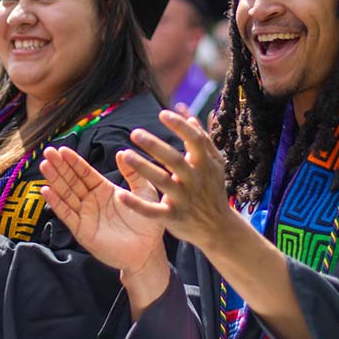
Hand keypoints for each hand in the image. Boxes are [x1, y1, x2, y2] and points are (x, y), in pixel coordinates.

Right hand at [40, 146, 165, 275]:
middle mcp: (91, 200)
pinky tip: (46, 190)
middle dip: (60, 166)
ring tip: (45, 165)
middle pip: (71, 180)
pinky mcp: (82, 230)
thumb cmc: (148, 222)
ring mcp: (85, 215)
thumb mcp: (144, 191)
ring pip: (66, 194)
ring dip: (54, 180)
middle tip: (48, 152)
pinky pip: (66, 214)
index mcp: (103, 189)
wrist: (148, 251)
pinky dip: (56, 203)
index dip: (73, 161)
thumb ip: (133, 173)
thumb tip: (122, 152)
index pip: (84, 172)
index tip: (62, 148)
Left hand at [115, 109, 233, 251]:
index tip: (163, 114)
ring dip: (143, 168)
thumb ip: (200, 136)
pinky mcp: (173, 217)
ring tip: (124, 155)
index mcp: (205, 164)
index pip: (194, 140)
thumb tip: (184, 110)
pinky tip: (119, 195)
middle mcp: (194, 180)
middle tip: (135, 132)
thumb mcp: (214, 162)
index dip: (180, 126)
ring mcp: (184, 199)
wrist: (219, 228)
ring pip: (162, 182)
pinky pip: (152, 211)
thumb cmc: (212, 188)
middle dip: (155, 145)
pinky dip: (136, 205)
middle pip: (174, 160)